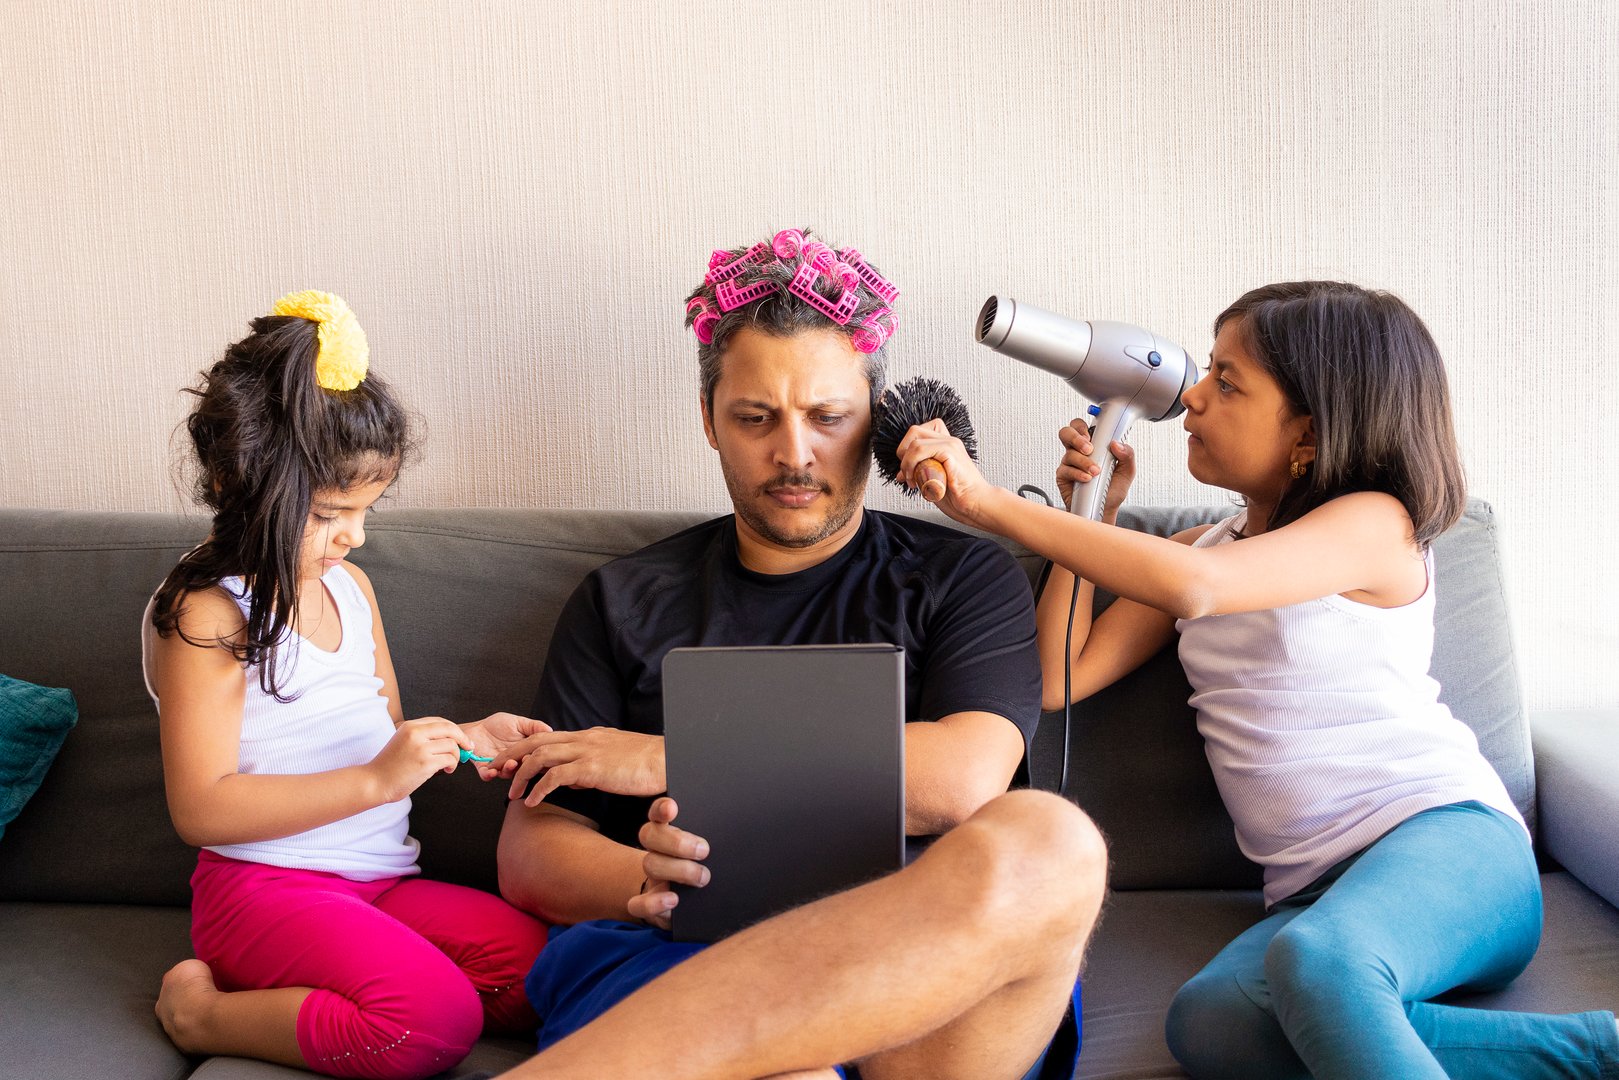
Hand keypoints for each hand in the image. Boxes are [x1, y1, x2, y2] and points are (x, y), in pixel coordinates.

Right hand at [368, 717, 469, 802]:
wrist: (374, 782)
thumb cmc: (390, 766)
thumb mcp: (403, 742)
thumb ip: (422, 737)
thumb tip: (449, 739)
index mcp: (410, 726)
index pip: (440, 722)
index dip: (454, 730)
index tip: (462, 739)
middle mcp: (415, 733)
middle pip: (450, 729)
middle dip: (463, 739)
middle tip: (468, 747)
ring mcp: (420, 748)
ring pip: (452, 746)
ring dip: (456, 757)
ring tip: (449, 765)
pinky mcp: (425, 763)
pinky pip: (449, 759)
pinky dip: (452, 765)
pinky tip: (446, 770)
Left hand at [462, 712, 552, 781]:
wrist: (476, 728)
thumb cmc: (497, 725)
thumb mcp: (519, 722)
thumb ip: (534, 726)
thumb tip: (550, 730)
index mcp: (524, 751)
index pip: (534, 756)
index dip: (537, 757)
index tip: (538, 754)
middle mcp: (514, 760)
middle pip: (522, 768)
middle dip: (524, 765)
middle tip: (524, 760)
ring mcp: (500, 766)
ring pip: (506, 774)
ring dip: (508, 770)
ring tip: (510, 763)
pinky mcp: (484, 768)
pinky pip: (487, 775)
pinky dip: (489, 775)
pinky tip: (491, 771)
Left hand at [501, 728, 666, 805]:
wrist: (666, 760)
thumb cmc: (645, 764)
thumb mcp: (613, 761)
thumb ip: (590, 766)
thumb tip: (572, 781)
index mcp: (587, 735)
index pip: (546, 737)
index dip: (524, 749)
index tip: (510, 763)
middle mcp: (582, 738)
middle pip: (535, 741)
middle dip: (511, 756)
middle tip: (494, 771)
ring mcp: (586, 751)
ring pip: (540, 756)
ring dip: (520, 775)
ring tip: (511, 793)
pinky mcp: (591, 767)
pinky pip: (555, 776)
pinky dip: (538, 789)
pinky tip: (532, 802)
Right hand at [627, 797, 709, 930]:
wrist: (695, 901)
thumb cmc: (709, 865)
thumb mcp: (714, 847)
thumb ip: (717, 837)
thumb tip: (741, 826)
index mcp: (671, 830)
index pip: (659, 812)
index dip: (661, 809)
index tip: (673, 808)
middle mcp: (657, 849)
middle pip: (650, 835)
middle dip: (676, 842)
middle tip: (705, 850)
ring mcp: (652, 875)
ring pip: (650, 864)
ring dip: (678, 870)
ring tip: (703, 877)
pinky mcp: (647, 902)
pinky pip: (637, 903)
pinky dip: (653, 902)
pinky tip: (673, 900)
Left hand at [894, 419, 994, 526]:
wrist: (976, 505)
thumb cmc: (958, 496)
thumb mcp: (933, 480)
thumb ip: (919, 472)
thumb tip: (900, 474)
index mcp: (946, 444)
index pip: (919, 432)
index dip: (907, 448)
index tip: (908, 469)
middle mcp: (949, 440)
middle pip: (914, 431)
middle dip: (903, 453)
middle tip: (907, 473)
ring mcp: (951, 445)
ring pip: (915, 442)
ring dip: (906, 463)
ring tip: (911, 480)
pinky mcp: (950, 453)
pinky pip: (921, 451)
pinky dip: (912, 466)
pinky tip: (917, 482)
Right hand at [1056, 419, 1134, 520]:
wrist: (1103, 511)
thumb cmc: (1112, 490)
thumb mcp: (1127, 472)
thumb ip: (1127, 455)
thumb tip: (1116, 443)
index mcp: (1093, 445)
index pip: (1081, 427)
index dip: (1082, 426)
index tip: (1091, 434)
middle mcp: (1078, 452)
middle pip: (1066, 433)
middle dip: (1076, 437)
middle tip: (1089, 448)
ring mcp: (1069, 463)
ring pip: (1069, 453)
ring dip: (1084, 461)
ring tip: (1095, 472)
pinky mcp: (1063, 476)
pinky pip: (1066, 469)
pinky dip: (1078, 473)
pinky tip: (1087, 479)